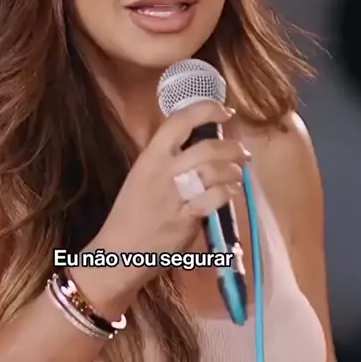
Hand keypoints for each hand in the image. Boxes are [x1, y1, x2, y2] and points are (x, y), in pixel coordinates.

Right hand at [73, 101, 250, 307]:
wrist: (118, 251)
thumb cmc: (131, 213)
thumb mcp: (142, 176)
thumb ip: (168, 160)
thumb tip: (202, 145)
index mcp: (150, 156)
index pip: (179, 121)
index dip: (206, 110)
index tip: (225, 111)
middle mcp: (162, 171)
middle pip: (206, 147)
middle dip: (232, 147)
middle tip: (242, 152)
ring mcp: (174, 196)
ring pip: (214, 171)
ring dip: (234, 170)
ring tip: (238, 173)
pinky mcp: (185, 219)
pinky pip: (214, 198)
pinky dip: (228, 192)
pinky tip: (231, 192)